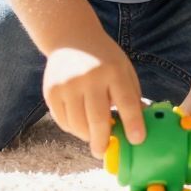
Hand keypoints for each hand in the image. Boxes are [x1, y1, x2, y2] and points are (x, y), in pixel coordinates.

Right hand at [41, 40, 145, 157]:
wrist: (71, 38)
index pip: (126, 102)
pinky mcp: (51, 91)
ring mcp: (68, 85)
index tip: (137, 140)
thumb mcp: (123, 69)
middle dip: (103, 141)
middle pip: (97, 120)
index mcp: (113, 71)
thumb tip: (139, 129)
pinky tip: (79, 121)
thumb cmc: (103, 59)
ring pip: (78, 125)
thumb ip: (132, 96)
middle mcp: (89, 77)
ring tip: (92, 135)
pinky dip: (72, 127)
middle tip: (103, 152)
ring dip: (86, 135)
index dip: (133, 124)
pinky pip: (63, 121)